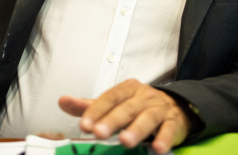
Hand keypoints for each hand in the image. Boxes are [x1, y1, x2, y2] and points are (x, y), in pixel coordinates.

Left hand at [58, 79, 190, 153]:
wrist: (174, 106)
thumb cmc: (137, 106)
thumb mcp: (114, 104)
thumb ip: (89, 105)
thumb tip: (62, 101)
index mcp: (127, 89)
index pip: (109, 97)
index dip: (96, 110)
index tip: (84, 125)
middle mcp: (143, 95)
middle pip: (126, 108)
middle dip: (112, 120)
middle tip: (99, 133)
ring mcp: (159, 108)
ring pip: (147, 118)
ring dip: (136, 130)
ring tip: (125, 142)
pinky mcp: (174, 122)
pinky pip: (169, 130)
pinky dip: (164, 139)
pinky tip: (158, 149)